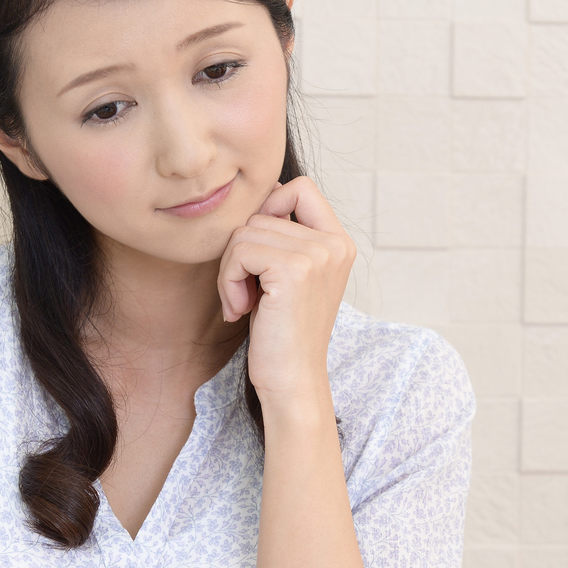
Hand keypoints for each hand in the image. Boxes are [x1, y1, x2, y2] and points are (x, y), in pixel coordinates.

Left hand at [217, 178, 354, 410]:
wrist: (292, 380)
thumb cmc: (283, 332)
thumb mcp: (290, 276)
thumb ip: (284, 236)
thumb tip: (262, 193)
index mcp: (339, 242)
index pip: (301, 187)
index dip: (270, 208)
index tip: (259, 254)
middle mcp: (334, 244)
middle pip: (261, 213)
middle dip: (240, 251)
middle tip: (246, 292)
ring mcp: (317, 255)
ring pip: (244, 232)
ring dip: (230, 270)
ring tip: (244, 303)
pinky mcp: (294, 271)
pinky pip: (239, 252)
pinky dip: (228, 281)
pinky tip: (241, 309)